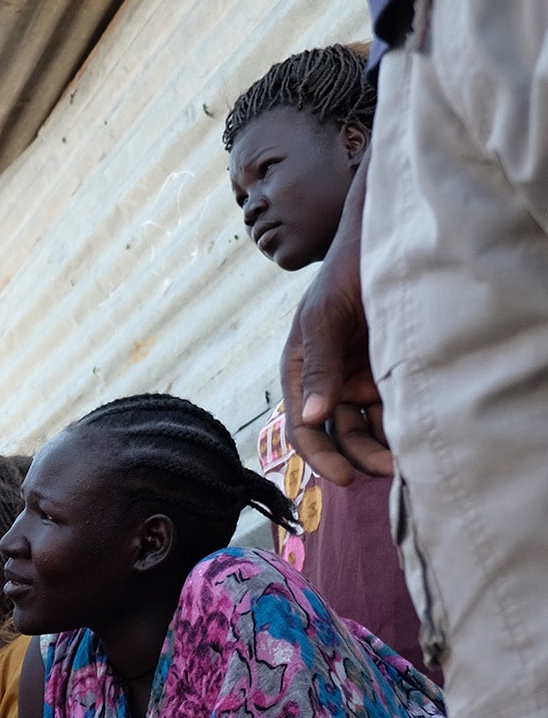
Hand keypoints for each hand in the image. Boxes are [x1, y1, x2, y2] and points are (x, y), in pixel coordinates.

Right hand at [280, 170, 389, 484]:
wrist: (386, 240)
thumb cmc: (344, 273)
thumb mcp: (323, 319)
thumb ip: (319, 368)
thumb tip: (312, 419)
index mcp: (301, 372)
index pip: (303, 426)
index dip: (319, 455)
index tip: (343, 476)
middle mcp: (328, 381)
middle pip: (338, 434)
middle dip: (357, 456)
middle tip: (387, 470)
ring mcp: (359, 377)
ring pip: (367, 427)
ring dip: (381, 447)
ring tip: (406, 460)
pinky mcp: (390, 371)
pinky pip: (393, 408)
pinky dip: (401, 426)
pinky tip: (416, 435)